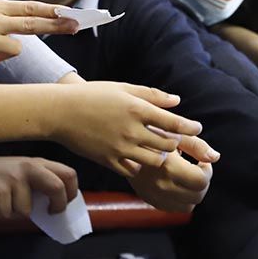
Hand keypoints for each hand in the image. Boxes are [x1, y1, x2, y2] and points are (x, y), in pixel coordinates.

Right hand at [0, 156, 77, 220]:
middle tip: (51, 213)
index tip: (66, 203)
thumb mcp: (22, 170)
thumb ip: (40, 181)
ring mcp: (13, 181)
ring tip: (3, 201)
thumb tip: (57, 203)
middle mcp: (28, 169)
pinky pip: (6, 215)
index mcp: (37, 163)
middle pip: (56, 188)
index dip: (72, 191)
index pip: (67, 173)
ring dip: (14, 212)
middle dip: (57, 205)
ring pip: (25, 211)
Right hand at [50, 82, 218, 177]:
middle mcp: (132, 131)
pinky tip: (137, 156)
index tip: (196, 128)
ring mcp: (120, 148)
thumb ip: (152, 95)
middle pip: (168, 145)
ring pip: (154, 161)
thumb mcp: (123, 88)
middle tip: (174, 139)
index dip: (190, 127)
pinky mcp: (108, 161)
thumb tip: (177, 101)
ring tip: (156, 149)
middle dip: (175, 143)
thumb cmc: (93, 95)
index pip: (174, 123)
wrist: (60, 112)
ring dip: (160, 156)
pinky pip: (134, 170)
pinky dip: (139, 165)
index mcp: (138, 109)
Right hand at [126, 138, 213, 212]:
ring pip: (188, 206)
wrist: (122, 145)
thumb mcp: (174, 134)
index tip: (201, 161)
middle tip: (197, 168)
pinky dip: (181, 199)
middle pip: (197, 196)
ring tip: (187, 176)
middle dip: (202, 182)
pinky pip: (174, 208)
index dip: (207, 170)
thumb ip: (197, 146)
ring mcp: (154, 196)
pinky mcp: (149, 200)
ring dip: (193, 193)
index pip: (201, 181)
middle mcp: (161, 186)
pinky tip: (176, 182)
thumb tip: (215, 157)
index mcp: (169, 168)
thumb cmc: (150, 134)